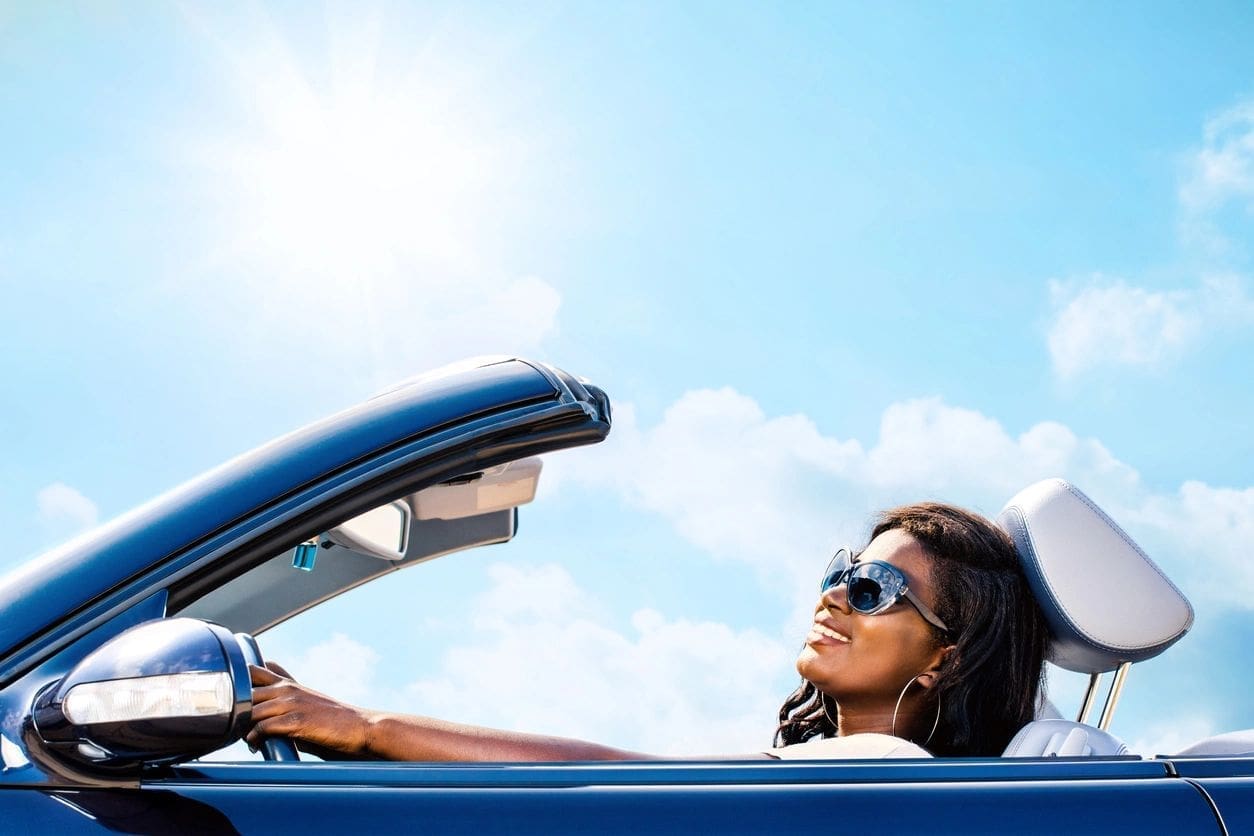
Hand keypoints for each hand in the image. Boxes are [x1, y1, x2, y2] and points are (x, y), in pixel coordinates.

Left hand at [246, 663, 372, 757]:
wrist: (360, 728)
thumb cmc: (334, 722)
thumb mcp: (307, 705)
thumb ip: (285, 705)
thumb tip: (263, 720)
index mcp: (290, 685)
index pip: (257, 671)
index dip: (241, 681)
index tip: (234, 698)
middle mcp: (288, 690)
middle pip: (247, 691)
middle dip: (237, 710)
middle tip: (237, 727)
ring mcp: (291, 703)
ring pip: (251, 710)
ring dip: (244, 727)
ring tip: (247, 740)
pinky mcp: (296, 720)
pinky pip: (262, 727)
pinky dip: (255, 738)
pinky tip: (256, 745)